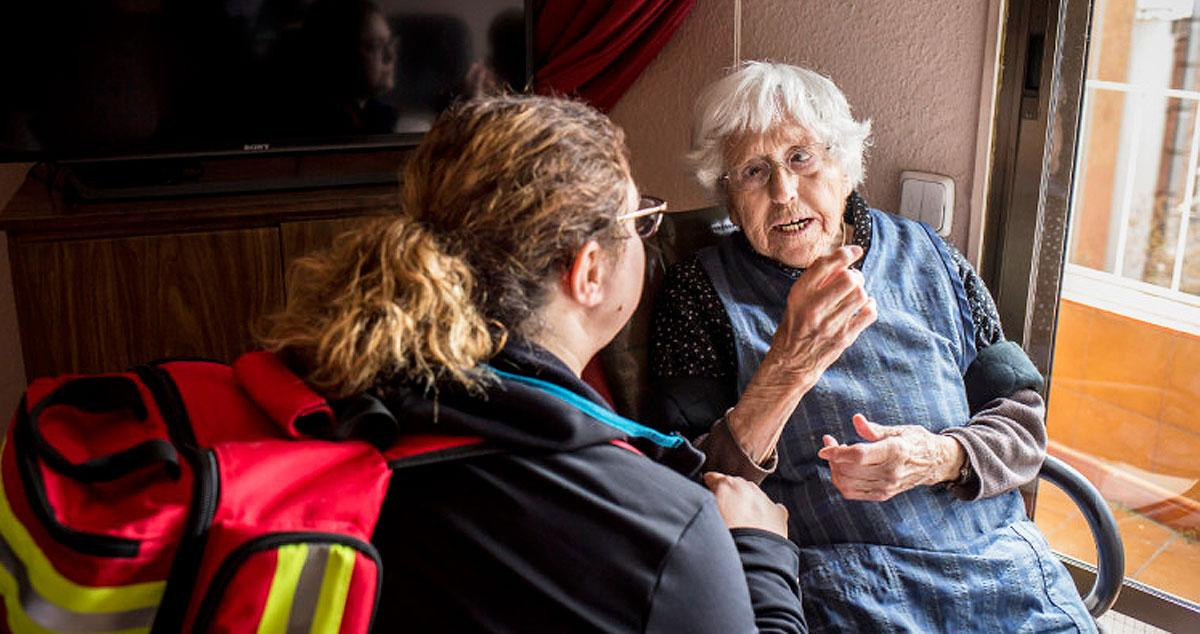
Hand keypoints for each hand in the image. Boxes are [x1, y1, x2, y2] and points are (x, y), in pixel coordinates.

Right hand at [703, 472, 788, 536]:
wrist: (751, 557)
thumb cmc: (725, 540)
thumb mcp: (705, 519)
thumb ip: (705, 507)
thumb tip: (705, 507)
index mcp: (726, 485)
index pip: (713, 478)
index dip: (708, 486)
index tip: (706, 494)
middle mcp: (746, 488)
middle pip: (735, 486)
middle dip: (730, 496)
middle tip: (723, 514)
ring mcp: (764, 500)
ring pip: (754, 496)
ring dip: (748, 505)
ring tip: (741, 524)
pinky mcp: (778, 514)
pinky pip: (772, 509)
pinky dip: (767, 515)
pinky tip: (762, 526)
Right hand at [770, 245, 876, 383]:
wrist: (792, 361)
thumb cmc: (796, 324)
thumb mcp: (796, 299)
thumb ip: (816, 279)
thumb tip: (843, 257)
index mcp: (799, 295)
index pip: (824, 265)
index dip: (844, 253)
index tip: (854, 251)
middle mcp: (813, 308)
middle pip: (848, 279)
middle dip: (855, 275)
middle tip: (852, 280)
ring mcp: (830, 325)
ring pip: (860, 295)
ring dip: (862, 291)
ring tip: (856, 294)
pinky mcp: (844, 338)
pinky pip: (868, 313)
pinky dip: (870, 306)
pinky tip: (863, 306)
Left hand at [816, 414, 963, 501]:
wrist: (936, 463)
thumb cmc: (915, 441)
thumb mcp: (898, 430)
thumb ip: (874, 429)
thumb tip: (855, 419)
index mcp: (895, 452)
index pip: (858, 455)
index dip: (837, 452)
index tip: (825, 445)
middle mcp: (890, 472)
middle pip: (849, 470)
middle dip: (833, 458)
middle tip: (830, 444)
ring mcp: (887, 486)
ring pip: (848, 484)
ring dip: (835, 470)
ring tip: (836, 456)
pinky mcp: (883, 494)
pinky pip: (853, 493)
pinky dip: (841, 482)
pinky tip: (842, 468)